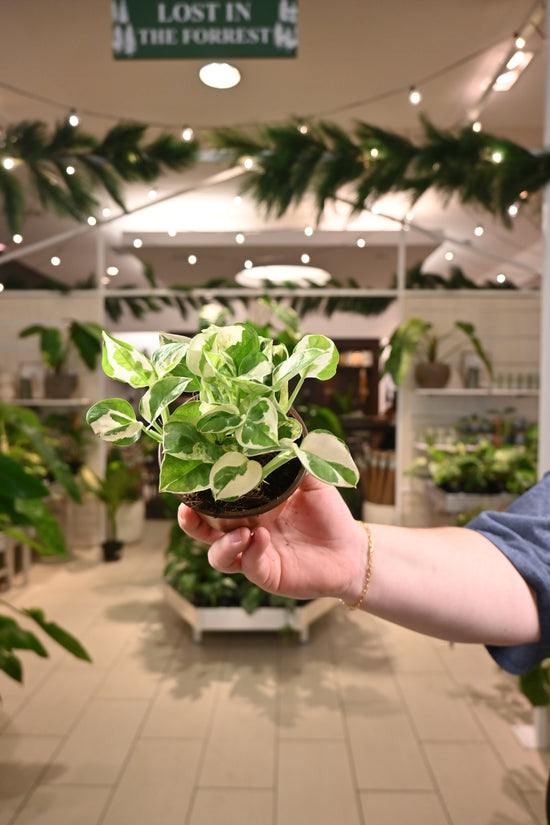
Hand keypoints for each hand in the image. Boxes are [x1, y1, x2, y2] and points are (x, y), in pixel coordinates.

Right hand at [177, 474, 367, 602]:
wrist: (351, 549)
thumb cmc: (328, 514)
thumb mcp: (312, 481)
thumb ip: (295, 461)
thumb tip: (282, 434)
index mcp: (250, 507)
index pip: (214, 501)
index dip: (197, 493)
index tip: (190, 478)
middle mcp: (245, 531)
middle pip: (204, 531)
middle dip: (191, 522)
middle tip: (188, 509)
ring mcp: (254, 554)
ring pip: (218, 556)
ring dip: (221, 544)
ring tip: (241, 531)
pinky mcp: (268, 574)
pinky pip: (249, 566)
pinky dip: (251, 552)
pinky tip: (261, 539)